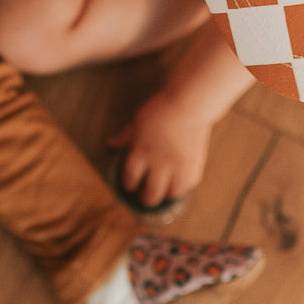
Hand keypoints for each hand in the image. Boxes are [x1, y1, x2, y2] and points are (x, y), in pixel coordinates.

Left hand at [110, 87, 211, 207]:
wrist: (189, 104)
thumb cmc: (160, 110)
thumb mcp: (138, 122)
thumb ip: (125, 137)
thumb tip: (109, 144)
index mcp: (141, 152)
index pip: (131, 177)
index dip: (129, 185)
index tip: (130, 186)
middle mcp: (159, 163)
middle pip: (151, 193)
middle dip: (146, 199)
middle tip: (145, 197)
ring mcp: (178, 166)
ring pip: (171, 194)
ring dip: (165, 194)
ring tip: (163, 191)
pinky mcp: (194, 165)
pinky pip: (188, 184)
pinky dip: (182, 186)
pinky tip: (178, 182)